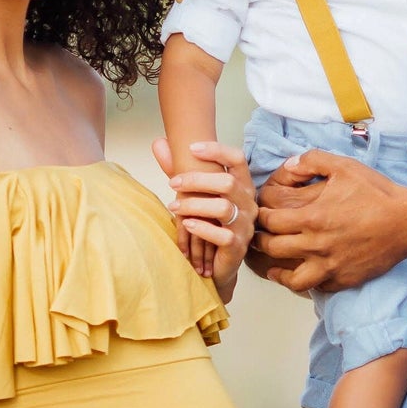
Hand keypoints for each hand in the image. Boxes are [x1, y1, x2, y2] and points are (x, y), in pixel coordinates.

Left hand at [152, 138, 256, 301]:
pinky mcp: (237, 246)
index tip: (191, 148)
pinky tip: (186, 225)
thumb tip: (159, 142)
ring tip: (173, 207)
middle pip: (228, 182)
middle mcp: (248, 204)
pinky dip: (202, 228)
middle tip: (172, 183)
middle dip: (197, 180)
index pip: (238, 159)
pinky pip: (222, 235)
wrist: (215, 265)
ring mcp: (245, 226)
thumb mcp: (195, 196)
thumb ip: (180, 170)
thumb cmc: (207, 225)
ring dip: (194, 205)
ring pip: (223, 208)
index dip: (217, 150)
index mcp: (242, 186)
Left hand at [252, 149, 406, 292]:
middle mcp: (316, 245)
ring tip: (272, 265)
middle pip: (272, 248)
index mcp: (312, 217)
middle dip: (260, 241)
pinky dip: (305, 282)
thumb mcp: (344, 166)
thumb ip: (312, 160)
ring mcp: (329, 266)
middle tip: (258, 236)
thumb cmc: (376, 193)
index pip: (269, 221)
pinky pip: (316, 287)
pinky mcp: (343, 279)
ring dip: (276, 271)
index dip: (261, 216)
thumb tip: (289, 164)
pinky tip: (302, 273)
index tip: (261, 214)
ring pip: (290, 278)